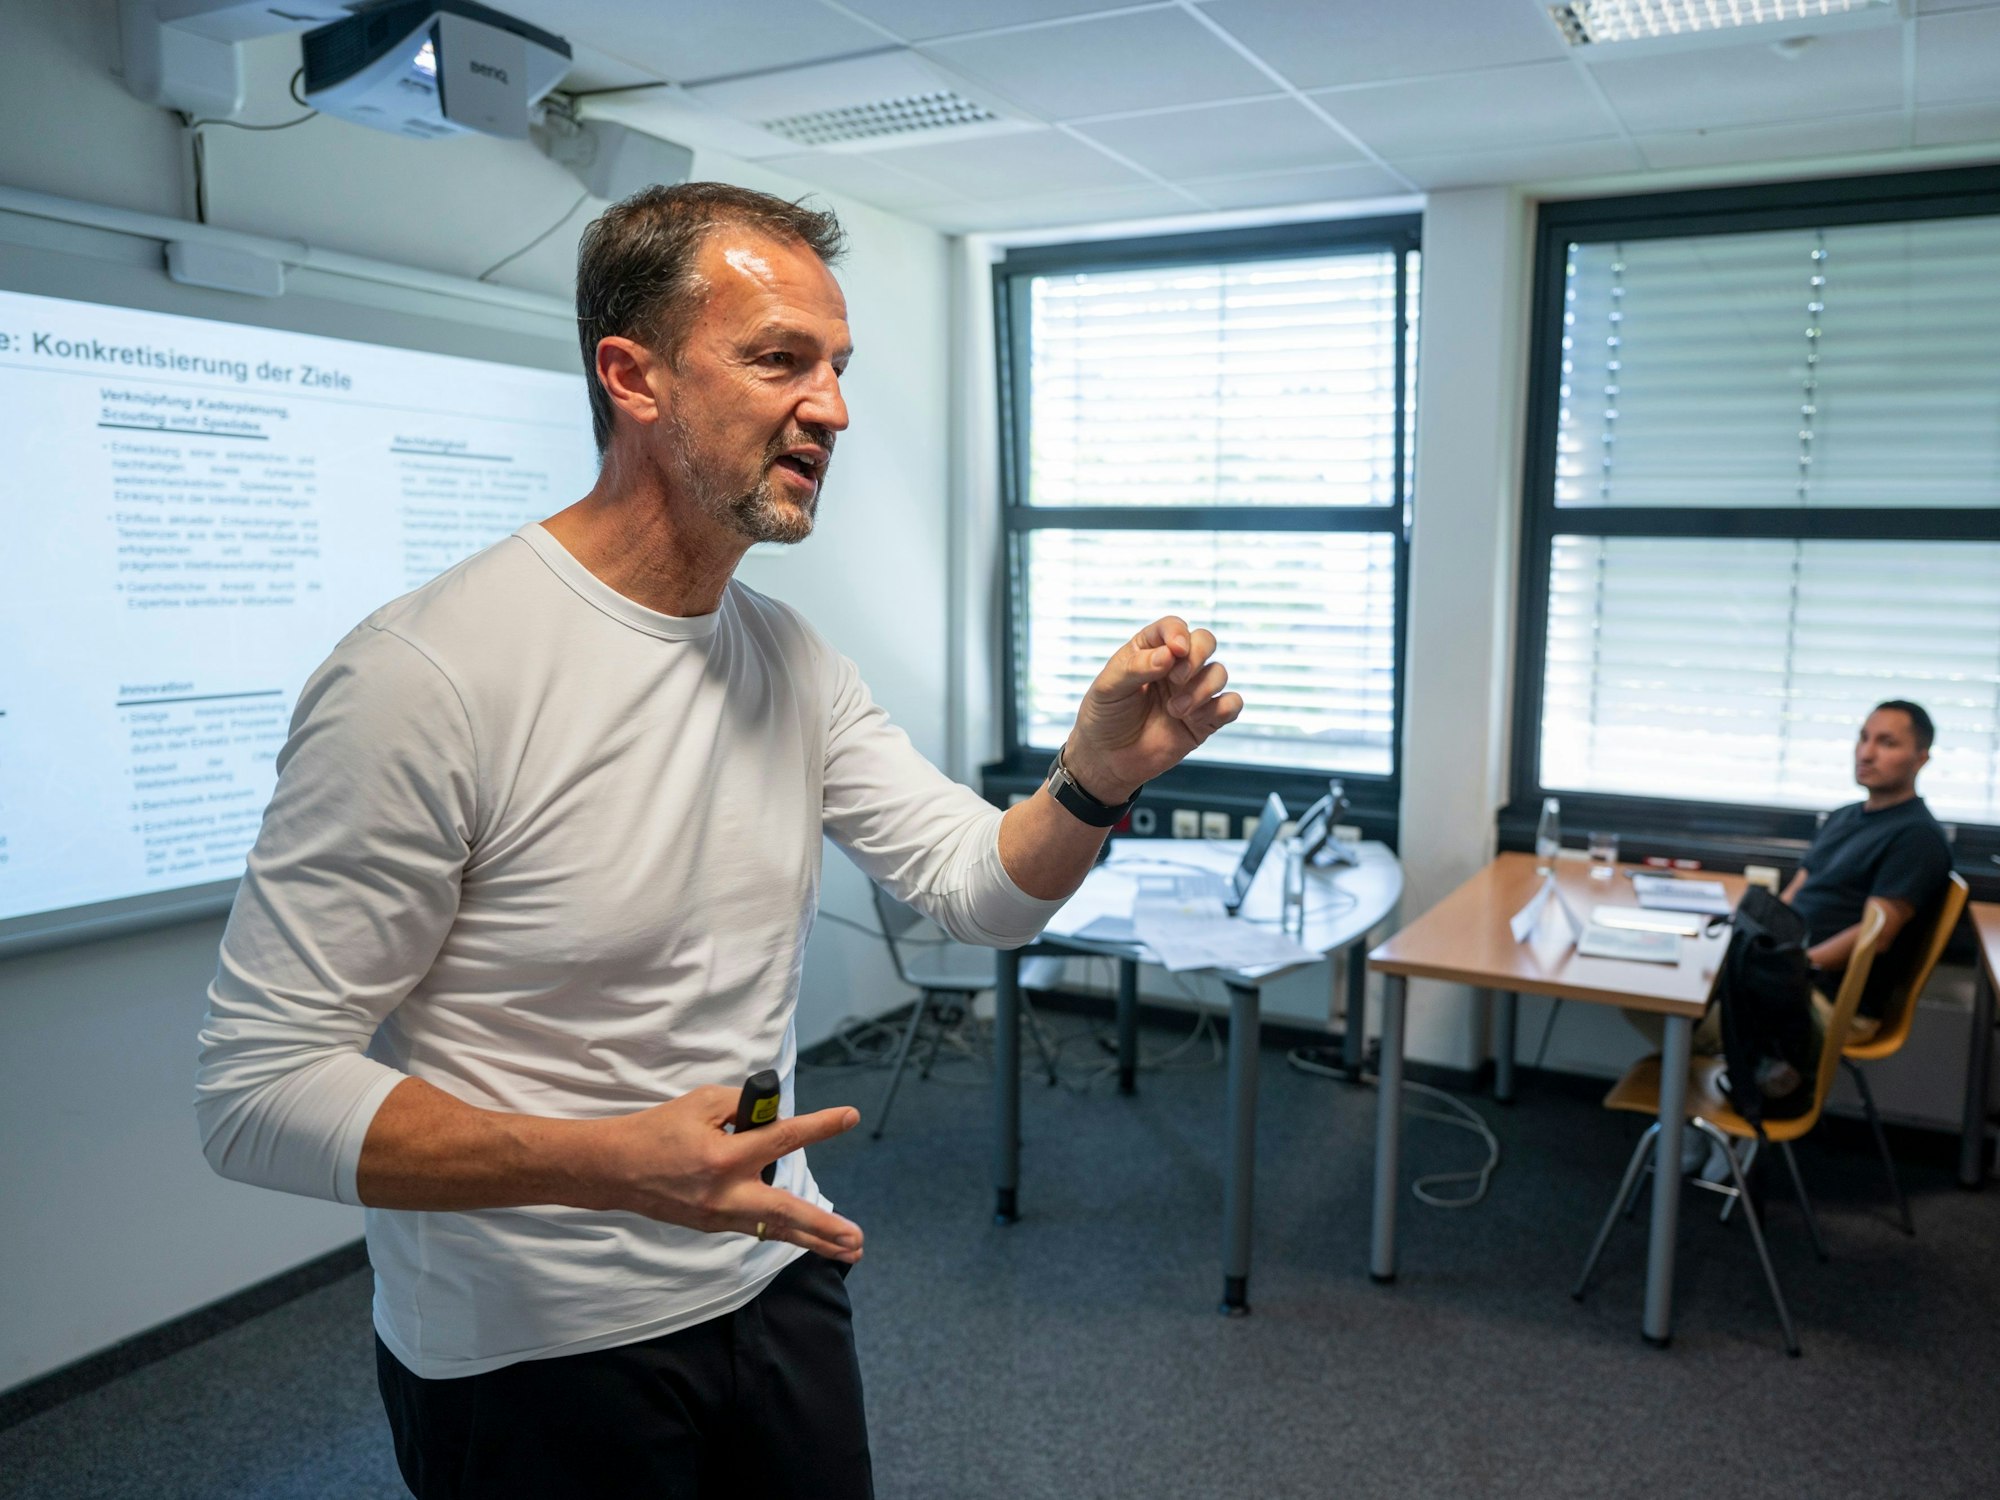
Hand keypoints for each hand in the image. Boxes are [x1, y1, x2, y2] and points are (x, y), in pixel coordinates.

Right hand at [599, 1086, 864, 1260]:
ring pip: (774, 1229)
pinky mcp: (711, 1226)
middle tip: (856, 1240)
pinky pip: (754, 1226)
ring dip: (812, 1240)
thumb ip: (743, 1109)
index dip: (819, 1126)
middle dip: (824, 1228)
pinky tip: (806, 1238)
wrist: (615, 1169)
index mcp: (724, 1156)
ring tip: (848, 1251)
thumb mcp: (702, 1103)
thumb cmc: (658, 1130)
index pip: (781, 1138)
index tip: (849, 1117)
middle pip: (784, 1213)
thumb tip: (776, 1117)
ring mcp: (718, 1216)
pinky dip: (781, 1231)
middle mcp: (725, 1192)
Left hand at [1064, 615, 1244, 801]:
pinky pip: (1232, 704)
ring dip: (1202, 689)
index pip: (1173, 628)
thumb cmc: (1105, 717)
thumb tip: (1169, 655)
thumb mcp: (1108, 687)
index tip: (1175, 651)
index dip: (1178, 633)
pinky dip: (1221, 708)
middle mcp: (1175, 667)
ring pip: (1219, 672)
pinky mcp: (1205, 720)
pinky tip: (1194, 721)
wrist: (1108, 760)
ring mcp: (1192, 692)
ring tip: (1174, 710)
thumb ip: (1136, 667)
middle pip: (1205, 641)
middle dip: (1196, 656)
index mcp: (1150, 650)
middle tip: (1176, 679)